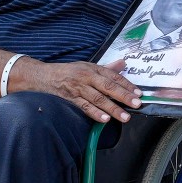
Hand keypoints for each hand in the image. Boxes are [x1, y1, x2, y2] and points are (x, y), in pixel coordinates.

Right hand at [19, 58, 141, 123]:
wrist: (42, 76)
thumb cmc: (68, 72)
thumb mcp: (87, 66)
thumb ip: (106, 68)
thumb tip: (123, 63)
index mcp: (93, 68)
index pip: (113, 76)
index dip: (127, 85)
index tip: (139, 93)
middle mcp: (86, 77)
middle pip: (108, 87)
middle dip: (124, 96)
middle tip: (137, 104)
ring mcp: (78, 88)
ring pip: (98, 99)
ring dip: (112, 108)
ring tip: (125, 117)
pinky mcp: (70, 98)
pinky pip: (84, 107)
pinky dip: (94, 113)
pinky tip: (105, 119)